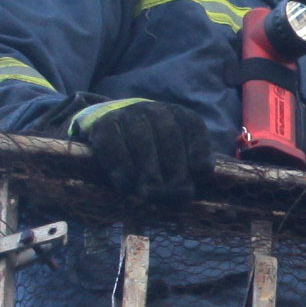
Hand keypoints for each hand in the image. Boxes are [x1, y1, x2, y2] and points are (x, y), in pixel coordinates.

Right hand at [81, 100, 211, 208]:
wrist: (111, 121)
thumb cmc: (153, 146)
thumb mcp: (177, 150)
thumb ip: (189, 165)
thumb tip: (195, 185)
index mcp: (181, 116)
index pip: (194, 130)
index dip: (198, 152)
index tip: (200, 172)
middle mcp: (157, 110)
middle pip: (169, 138)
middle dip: (174, 170)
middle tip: (174, 196)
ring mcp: (130, 115)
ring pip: (142, 142)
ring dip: (148, 172)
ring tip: (150, 195)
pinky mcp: (105, 126)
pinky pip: (114, 147)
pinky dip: (121, 169)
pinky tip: (127, 186)